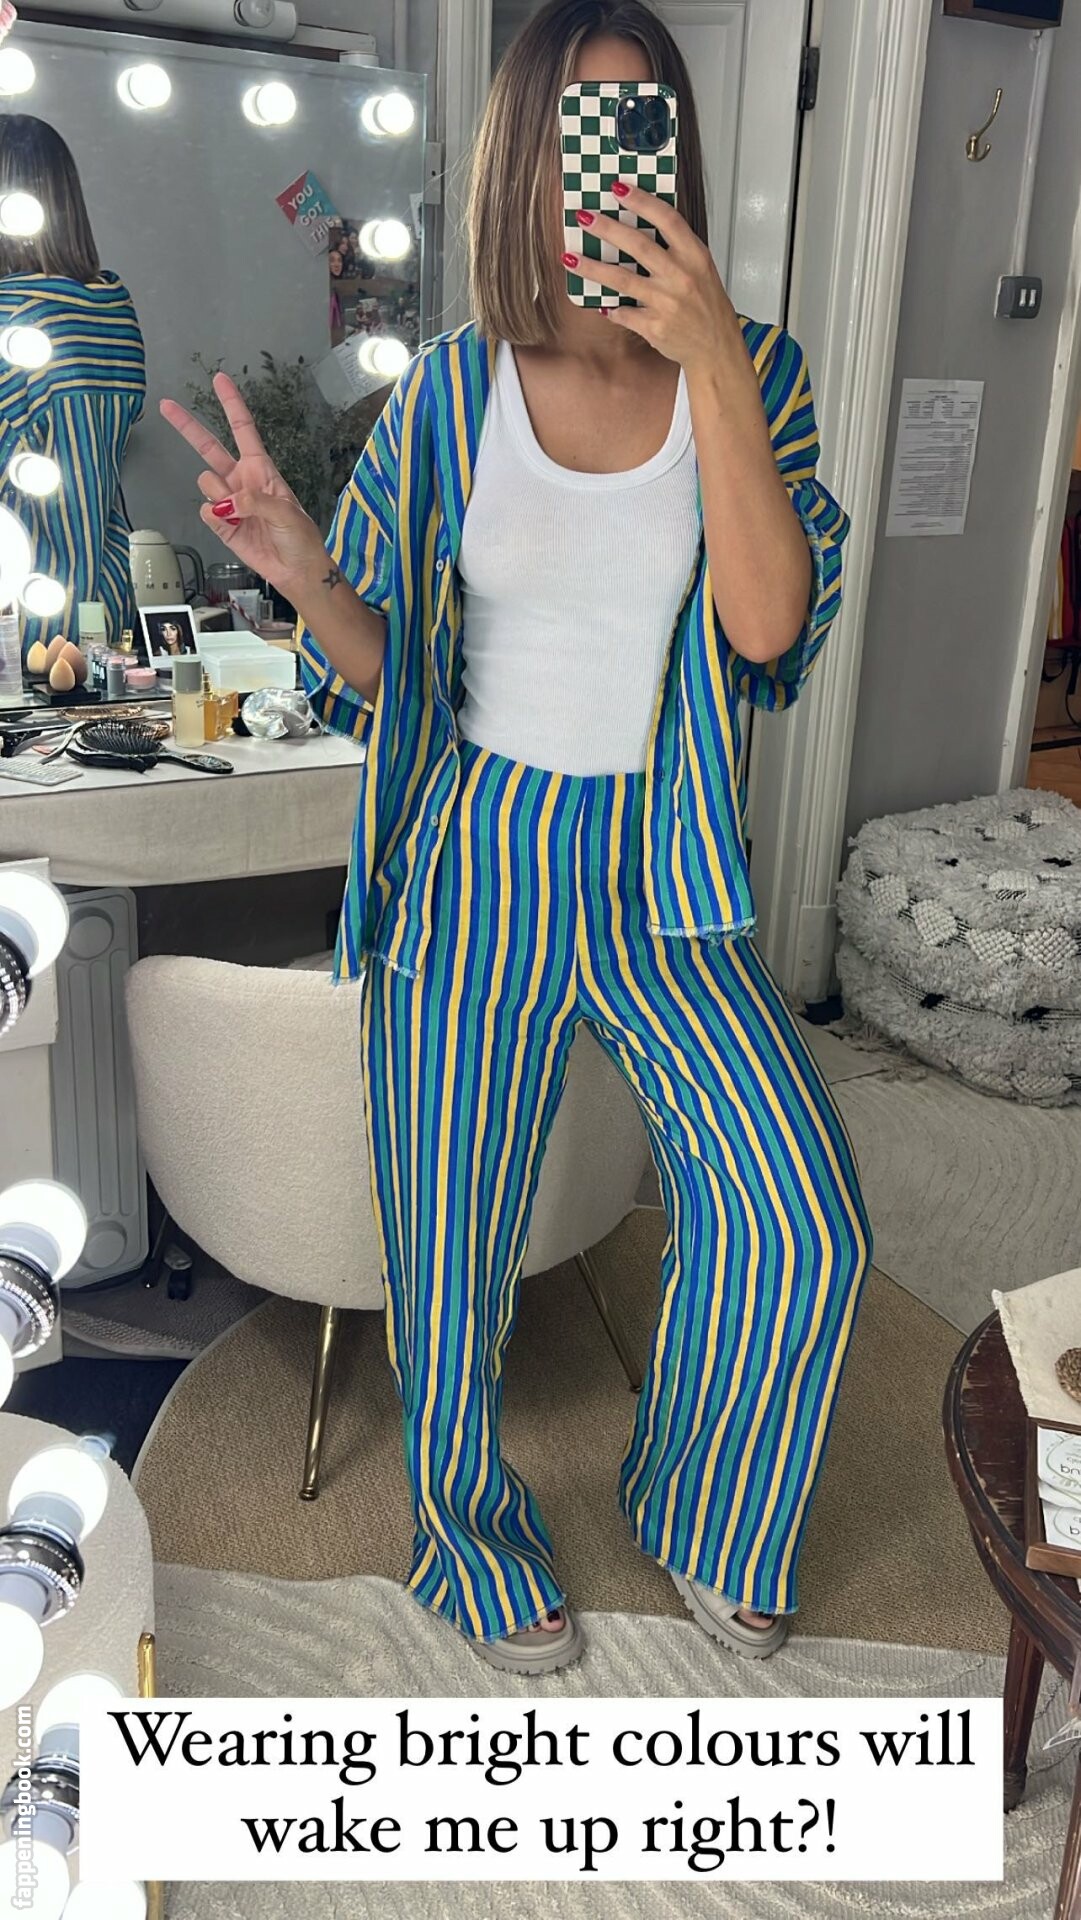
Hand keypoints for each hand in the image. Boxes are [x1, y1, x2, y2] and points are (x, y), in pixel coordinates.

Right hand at [159, 371, 326, 598]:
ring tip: (242, 514)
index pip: (242, 429)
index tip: (220, 379)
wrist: (296, 570)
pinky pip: (206, 511)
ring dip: (221, 496)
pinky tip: (234, 526)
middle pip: (208, 447)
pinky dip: (216, 518)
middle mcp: (241, 479)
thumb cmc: (300, 537)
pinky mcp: (221, 523)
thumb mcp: (287, 513)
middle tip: (166, 405)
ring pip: (205, 483)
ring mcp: (229, 501)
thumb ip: (257, 501)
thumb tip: (229, 500)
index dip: (231, 404)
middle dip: (187, 426)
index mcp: (260, 468)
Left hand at [568, 184, 740, 375]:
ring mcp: (667, 303)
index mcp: (695, 256)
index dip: (642, 201)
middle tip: (583, 217)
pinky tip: (599, 304)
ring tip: (570, 257)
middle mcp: (681, 277)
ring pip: (622, 280)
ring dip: (592, 268)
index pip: (667, 219)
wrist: (716, 347)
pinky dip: (611, 309)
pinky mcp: (655, 327)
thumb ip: (676, 248)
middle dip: (607, 229)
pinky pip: (624, 313)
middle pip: (638, 245)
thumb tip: (638, 226)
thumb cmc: (707, 305)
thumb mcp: (701, 269)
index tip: (618, 188)